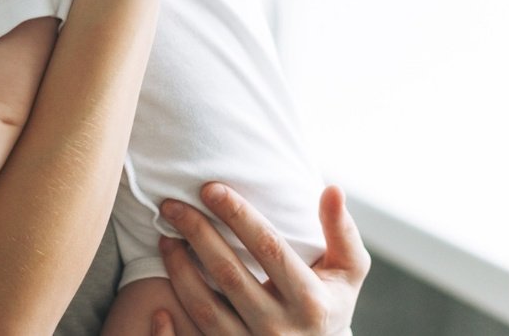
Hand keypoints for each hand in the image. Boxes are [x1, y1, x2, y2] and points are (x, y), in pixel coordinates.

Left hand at [151, 183, 370, 334]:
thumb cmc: (331, 302)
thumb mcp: (349, 270)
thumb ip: (341, 231)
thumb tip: (332, 188)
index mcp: (312, 302)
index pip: (269, 248)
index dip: (238, 215)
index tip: (210, 188)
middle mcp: (281, 329)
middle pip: (229, 274)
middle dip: (197, 234)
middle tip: (172, 205)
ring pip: (206, 309)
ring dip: (179, 270)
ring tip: (164, 238)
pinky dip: (172, 323)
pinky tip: (160, 296)